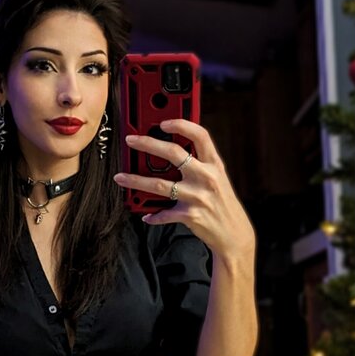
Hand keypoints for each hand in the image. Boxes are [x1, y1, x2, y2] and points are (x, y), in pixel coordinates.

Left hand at [113, 119, 255, 263]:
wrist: (233, 233)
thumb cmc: (222, 203)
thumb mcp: (218, 178)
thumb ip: (200, 163)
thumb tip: (173, 152)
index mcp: (214, 164)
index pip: (200, 135)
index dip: (181, 125)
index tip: (163, 122)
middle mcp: (206, 177)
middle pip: (174, 153)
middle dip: (148, 144)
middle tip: (131, 140)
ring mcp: (197, 196)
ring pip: (160, 184)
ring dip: (136, 181)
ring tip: (121, 177)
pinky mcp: (190, 215)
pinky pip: (164, 213)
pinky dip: (152, 215)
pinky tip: (146, 214)